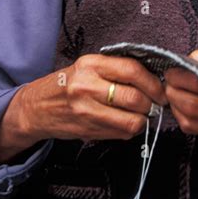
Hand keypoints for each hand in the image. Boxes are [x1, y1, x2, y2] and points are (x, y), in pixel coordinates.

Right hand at [0, 54, 167, 155]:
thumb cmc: (68, 84)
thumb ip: (116, 69)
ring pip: (130, 121)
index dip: (152, 82)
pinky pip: (121, 133)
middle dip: (151, 103)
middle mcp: (87, 86)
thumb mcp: (88, 67)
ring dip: (143, 120)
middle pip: (134, 97)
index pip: (132, 70)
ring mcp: (87, 111)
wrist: (37, 107)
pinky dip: (130, 130)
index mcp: (91, 65)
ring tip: (142, 115)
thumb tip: (152, 78)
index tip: (160, 89)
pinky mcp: (88, 130)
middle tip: (156, 104)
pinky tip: (126, 122)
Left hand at [163, 44, 197, 144]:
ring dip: (177, 108)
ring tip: (177, 91)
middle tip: (169, 80)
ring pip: (192, 125)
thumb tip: (194, 58)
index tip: (172, 69)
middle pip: (190, 110)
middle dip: (173, 94)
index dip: (179, 77)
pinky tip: (191, 102)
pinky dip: (189, 116)